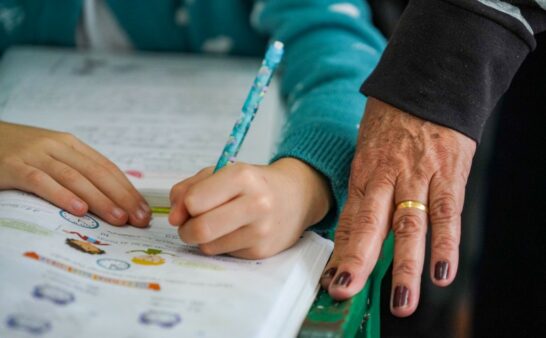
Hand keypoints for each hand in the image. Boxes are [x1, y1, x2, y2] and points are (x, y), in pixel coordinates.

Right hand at [0, 122, 150, 225]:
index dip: (128, 190)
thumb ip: (77, 171)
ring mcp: (35, 155)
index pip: (107, 168)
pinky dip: (62, 195)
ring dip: (100, 200)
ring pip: (75, 178)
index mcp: (72, 145)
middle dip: (122, 198)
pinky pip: (41, 181)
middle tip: (139, 219)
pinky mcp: (13, 166)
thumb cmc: (19, 153)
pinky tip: (79, 209)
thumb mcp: (52, 156)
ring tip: (118, 218)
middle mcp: (58, 147)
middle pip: (97, 173)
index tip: (144, 211)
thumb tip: (111, 198)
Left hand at [168, 158, 331, 258]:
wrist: (296, 197)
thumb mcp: (221, 173)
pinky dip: (220, 245)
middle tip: (188, 225)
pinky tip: (234, 233)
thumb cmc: (251, 183)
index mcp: (242, 176)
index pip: (195, 201)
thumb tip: (174, 218)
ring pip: (208, 246)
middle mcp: (256, 203)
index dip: (184, 207)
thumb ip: (189, 189)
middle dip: (186, 230)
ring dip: (202, 239)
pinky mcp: (262, 251)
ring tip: (215, 226)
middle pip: (201, 228)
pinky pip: (223, 254)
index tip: (188, 207)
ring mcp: (261, 230)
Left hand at [320, 98, 475, 316]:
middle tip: (346, 291)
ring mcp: (418, 177)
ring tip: (401, 301)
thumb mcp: (370, 151)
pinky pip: (447, 214)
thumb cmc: (395, 123)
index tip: (332, 280)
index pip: (349, 220)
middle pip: (369, 224)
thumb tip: (355, 229)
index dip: (340, 252)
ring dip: (404, 266)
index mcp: (364, 174)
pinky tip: (442, 272)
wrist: (428, 85)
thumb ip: (367, 190)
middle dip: (357, 261)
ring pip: (409, 226)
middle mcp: (386, 178)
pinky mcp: (448, 175)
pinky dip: (446, 245)